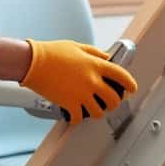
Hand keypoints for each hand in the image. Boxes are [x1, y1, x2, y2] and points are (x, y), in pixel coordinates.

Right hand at [18, 40, 137, 123]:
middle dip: (115, 103)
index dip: (130, 84)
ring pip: (99, 112)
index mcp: (95, 65)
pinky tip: (75, 116)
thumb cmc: (51, 52)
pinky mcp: (69, 104)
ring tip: (93, 110)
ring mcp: (81, 94)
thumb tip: (105, 58)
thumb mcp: (77, 46)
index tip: (132, 89)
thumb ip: (94, 53)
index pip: (122, 76)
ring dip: (97, 112)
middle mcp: (92, 81)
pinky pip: (79, 118)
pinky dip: (77, 119)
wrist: (33, 62)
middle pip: (113, 99)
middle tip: (111, 103)